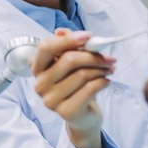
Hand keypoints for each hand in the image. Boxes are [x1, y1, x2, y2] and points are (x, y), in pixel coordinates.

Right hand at [32, 29, 115, 147]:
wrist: (81, 115)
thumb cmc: (75, 85)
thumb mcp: (71, 62)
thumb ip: (67, 45)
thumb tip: (62, 31)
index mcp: (38, 67)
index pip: (46, 47)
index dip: (68, 39)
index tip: (88, 36)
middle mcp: (40, 84)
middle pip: (68, 60)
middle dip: (93, 56)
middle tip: (108, 58)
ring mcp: (50, 99)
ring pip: (82, 74)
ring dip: (101, 69)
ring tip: (109, 69)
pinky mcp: (65, 111)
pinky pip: (89, 89)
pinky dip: (102, 82)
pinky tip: (106, 81)